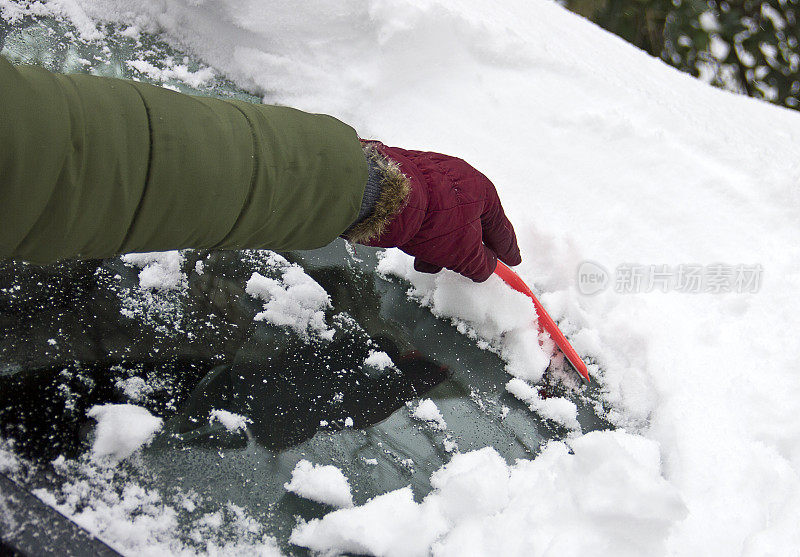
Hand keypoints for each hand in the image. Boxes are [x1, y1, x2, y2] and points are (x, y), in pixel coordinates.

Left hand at [358, 144, 520, 281]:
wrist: (388, 196)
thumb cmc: (435, 220)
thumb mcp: (464, 251)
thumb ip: (480, 264)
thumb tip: (485, 268)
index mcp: (482, 191)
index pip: (500, 226)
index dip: (506, 248)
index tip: (513, 260)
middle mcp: (460, 178)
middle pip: (469, 223)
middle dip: (463, 251)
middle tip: (461, 268)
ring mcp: (433, 176)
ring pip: (444, 220)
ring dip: (438, 246)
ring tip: (425, 263)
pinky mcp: (409, 181)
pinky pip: (424, 212)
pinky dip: (422, 233)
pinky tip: (412, 247)